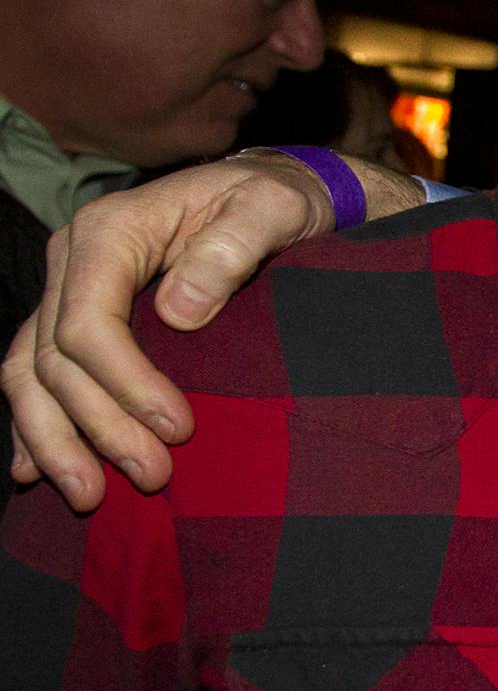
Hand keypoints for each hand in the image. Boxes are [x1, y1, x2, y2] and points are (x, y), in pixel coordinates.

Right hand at [3, 151, 422, 509]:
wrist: (267, 193)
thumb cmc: (273, 200)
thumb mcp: (272, 208)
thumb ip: (232, 247)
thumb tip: (178, 310)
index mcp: (110, 231)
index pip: (88, 322)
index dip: (125, 384)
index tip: (178, 429)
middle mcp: (74, 260)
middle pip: (57, 359)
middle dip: (99, 427)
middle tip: (153, 477)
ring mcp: (69, 291)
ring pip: (31, 375)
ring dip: (56, 441)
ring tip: (91, 497)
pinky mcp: (78, 318)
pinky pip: (36, 375)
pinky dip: (36, 424)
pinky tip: (36, 471)